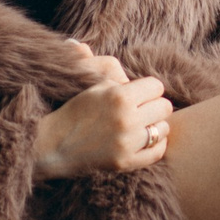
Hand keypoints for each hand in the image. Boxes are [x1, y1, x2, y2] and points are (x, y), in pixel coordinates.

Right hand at [33, 55, 172, 179]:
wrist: (55, 146)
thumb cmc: (74, 112)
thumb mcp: (92, 85)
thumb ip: (111, 71)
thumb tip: (107, 58)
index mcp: (119, 96)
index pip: (157, 86)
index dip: (149, 88)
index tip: (141, 93)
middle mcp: (127, 119)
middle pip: (164, 107)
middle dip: (155, 105)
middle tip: (144, 109)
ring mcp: (127, 143)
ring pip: (163, 129)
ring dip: (155, 125)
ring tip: (143, 125)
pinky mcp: (126, 162)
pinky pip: (157, 151)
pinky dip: (156, 145)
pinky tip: (147, 140)